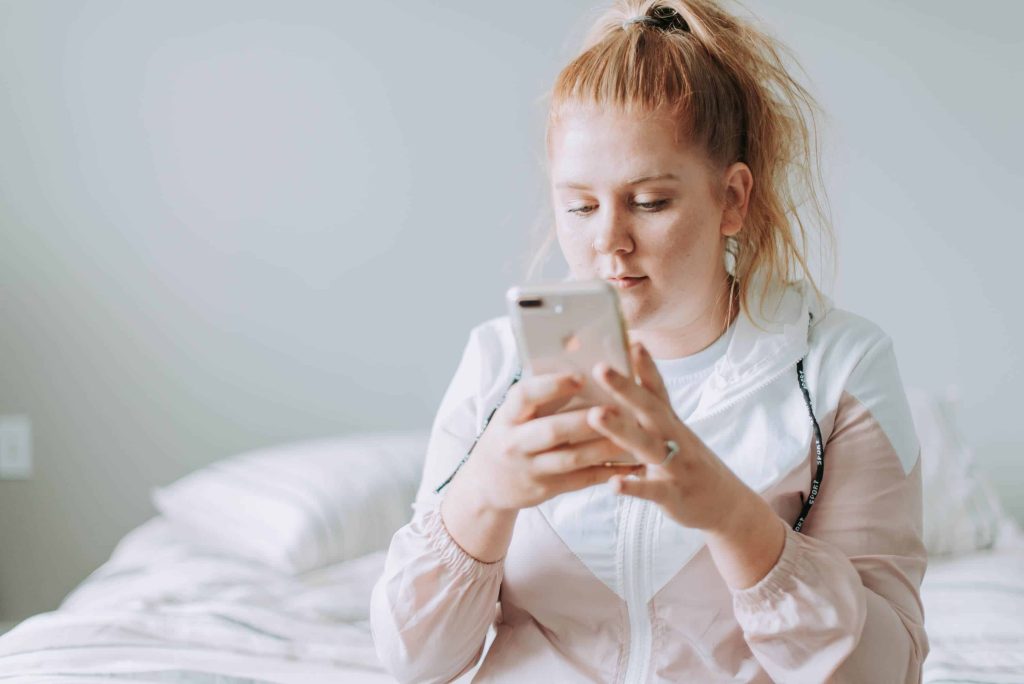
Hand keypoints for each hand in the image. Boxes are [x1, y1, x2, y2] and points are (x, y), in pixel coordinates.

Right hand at [453, 370, 644, 512]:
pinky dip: (608, 471)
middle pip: (553, 430)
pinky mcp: (545, 490)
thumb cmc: (510, 436)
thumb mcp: (512, 415)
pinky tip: (631, 464)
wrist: (486, 485)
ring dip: (605, 446)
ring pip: (572, 458)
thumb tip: (581, 367)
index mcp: (506, 416)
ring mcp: (529, 470)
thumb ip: (541, 396)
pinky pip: (581, 480)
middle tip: (619, 408)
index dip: (551, 386)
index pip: (524, 396)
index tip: (579, 377)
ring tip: (633, 433)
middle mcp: (514, 444)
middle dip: (587, 420)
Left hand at [588, 340, 750, 533]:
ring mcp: (676, 467)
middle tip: (600, 367)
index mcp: (670, 423)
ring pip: (648, 446)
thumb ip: (646, 415)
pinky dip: (634, 487)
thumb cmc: (688, 464)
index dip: (645, 365)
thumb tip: (616, 388)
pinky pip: (653, 490)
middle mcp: (675, 439)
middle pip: (649, 409)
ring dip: (621, 430)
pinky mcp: (674, 496)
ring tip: (595, 415)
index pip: (657, 389)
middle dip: (625, 387)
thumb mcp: (671, 436)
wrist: (726, 505)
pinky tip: (613, 483)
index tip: (630, 339)